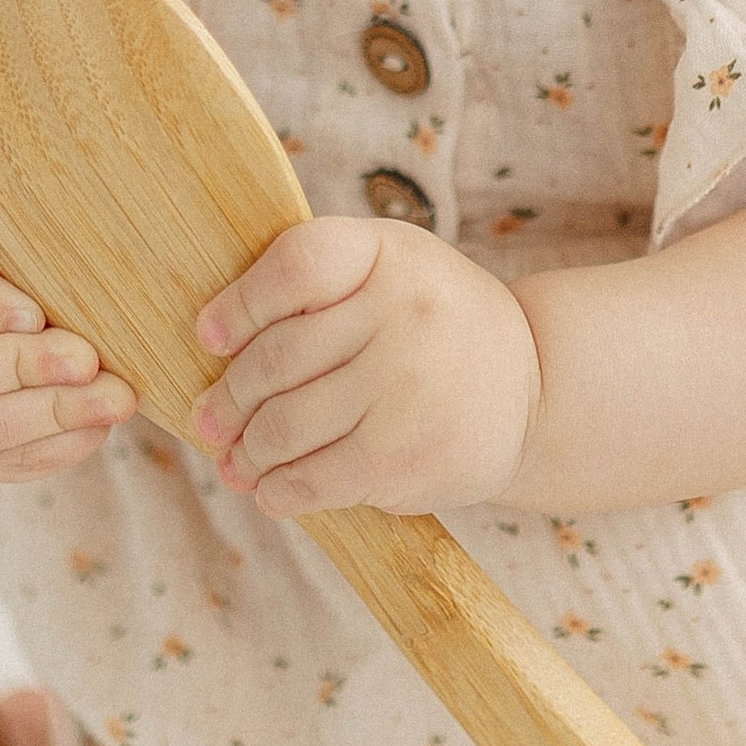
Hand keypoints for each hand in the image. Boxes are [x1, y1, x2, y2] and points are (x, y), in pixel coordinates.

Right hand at [0, 222, 135, 479]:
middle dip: (22, 370)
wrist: (16, 305)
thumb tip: (38, 316)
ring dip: (51, 416)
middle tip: (86, 361)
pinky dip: (58, 445)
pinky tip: (98, 423)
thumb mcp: (14, 231)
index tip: (34, 313)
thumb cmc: (17, 259)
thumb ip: (20, 243)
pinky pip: (7, 463)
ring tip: (113, 400)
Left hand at [188, 218, 542, 521]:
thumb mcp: (392, 269)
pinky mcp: (405, 457)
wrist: (536, 387)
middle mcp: (401, 314)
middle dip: (227, 398)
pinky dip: (278, 490)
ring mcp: (405, 390)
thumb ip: (316, 283)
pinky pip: (315, 479)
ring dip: (246, 451)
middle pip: (275, 359)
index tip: (208, 338)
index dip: (238, 306)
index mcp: (388, 254)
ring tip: (237, 460)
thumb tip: (212, 342)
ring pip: (285, 426)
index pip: (293, 268)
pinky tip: (271, 489)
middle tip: (209, 418)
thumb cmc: (435, 323)